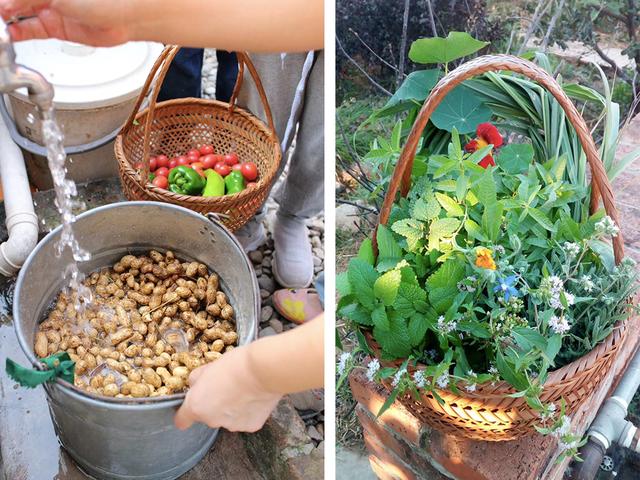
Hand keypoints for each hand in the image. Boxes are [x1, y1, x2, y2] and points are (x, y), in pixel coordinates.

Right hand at [0, 0, 132, 45]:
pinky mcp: (57, 28)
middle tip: (0, 18)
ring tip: (2, 30)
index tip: (0, 9)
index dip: (6, 1)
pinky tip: (10, 34)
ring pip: (20, 15)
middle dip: (5, 9)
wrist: (126, 15)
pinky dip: (19, 33)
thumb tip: (6, 6)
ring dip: (7, 22)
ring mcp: (51, 10)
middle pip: (16, 2)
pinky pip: (32, 30)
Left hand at [174, 345, 281, 431]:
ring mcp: (232, 426)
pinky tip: (254, 397)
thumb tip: (197, 385)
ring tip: (244, 391)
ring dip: (232, 409)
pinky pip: (245, 419)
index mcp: (196, 406)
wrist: (263, 369)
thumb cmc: (235, 364)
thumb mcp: (208, 366)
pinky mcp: (251, 426)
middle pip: (208, 416)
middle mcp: (211, 421)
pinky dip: (248, 411)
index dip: (185, 414)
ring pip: (228, 418)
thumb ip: (197, 380)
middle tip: (227, 387)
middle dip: (214, 405)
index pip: (181, 420)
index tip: (192, 407)